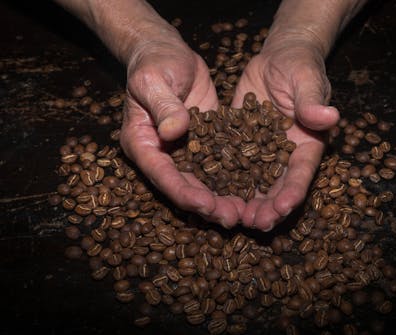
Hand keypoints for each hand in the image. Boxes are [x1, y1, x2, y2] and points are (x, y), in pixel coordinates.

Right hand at [120, 31, 244, 227]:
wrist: (166, 52)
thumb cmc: (155, 62)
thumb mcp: (154, 80)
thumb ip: (163, 105)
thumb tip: (173, 132)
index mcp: (141, 143)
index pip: (162, 175)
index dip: (184, 192)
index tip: (206, 204)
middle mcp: (160, 154)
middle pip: (183, 187)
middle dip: (207, 205)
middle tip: (233, 218)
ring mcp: (181, 151)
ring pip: (202, 182)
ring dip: (222, 199)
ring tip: (245, 213)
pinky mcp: (201, 143)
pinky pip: (216, 166)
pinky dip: (231, 179)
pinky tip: (251, 190)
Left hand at [232, 38, 338, 230]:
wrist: (277, 60)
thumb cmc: (299, 66)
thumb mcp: (306, 80)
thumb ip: (312, 100)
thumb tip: (329, 116)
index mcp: (306, 145)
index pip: (301, 174)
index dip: (292, 192)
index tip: (283, 208)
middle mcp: (283, 155)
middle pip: (276, 188)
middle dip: (266, 208)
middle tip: (254, 224)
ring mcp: (260, 152)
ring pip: (252, 183)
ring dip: (244, 202)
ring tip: (232, 217)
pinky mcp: (240, 144)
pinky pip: (230, 165)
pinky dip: (223, 181)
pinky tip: (210, 194)